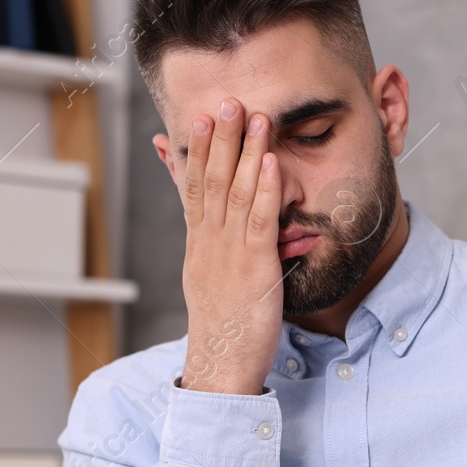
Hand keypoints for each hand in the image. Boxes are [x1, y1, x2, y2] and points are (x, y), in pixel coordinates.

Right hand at [177, 98, 284, 394]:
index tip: (199, 117)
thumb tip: (216, 232)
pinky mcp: (254, 267)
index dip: (197, 150)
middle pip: (212, 180)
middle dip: (220, 138)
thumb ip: (218, 251)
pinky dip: (266, 189)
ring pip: (236, 192)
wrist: (219, 366)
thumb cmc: (224, 329)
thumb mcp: (212, 282)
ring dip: (246, 151)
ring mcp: (230, 253)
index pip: (194, 188)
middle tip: (226, 100)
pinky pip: (260, 221)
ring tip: (254, 116)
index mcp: (200, 245)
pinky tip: (272, 163)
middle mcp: (210, 242)